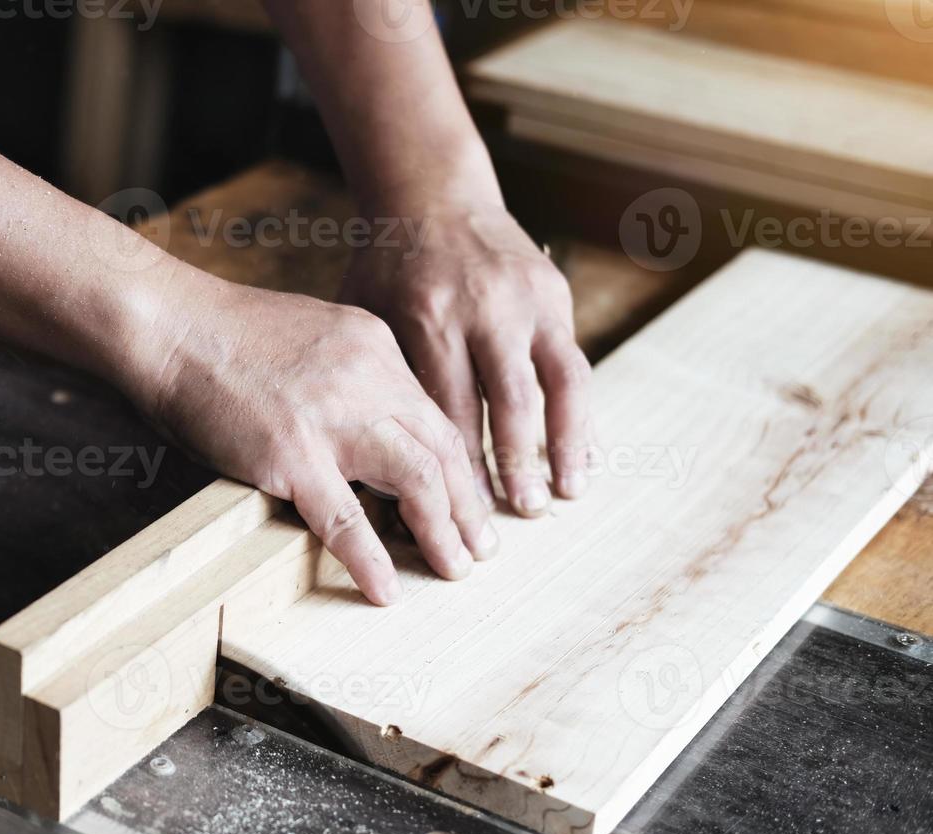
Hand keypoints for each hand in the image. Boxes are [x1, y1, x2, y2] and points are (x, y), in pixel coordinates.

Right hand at [128, 266, 499, 605]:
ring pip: (417, 479)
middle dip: (468, 504)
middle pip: (442, 449)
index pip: (433, 414)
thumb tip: (364, 422)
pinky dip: (371, 560)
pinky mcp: (293, 455)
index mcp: (374, 346)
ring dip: (443, 532)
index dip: (457, 465)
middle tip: (481, 547)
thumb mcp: (310, 334)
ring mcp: (334, 418)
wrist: (170, 323)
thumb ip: (345, 373)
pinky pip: (345, 519)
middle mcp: (369, 378)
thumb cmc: (221, 332)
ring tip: (454, 570)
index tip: (468, 500)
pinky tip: (384, 591)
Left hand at [339, 197, 592, 517]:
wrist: (433, 196)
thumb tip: (375, 468)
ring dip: (561, 446)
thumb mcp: (365, 316)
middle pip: (502, 403)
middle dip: (510, 466)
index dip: (454, 466)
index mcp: (426, 316)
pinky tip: (584, 456)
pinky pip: (573, 365)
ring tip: (562, 495)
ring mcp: (525, 301)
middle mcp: (482, 309)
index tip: (454, 515)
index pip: (446, 408)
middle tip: (513, 519)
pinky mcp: (554, 296)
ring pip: (554, 385)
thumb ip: (380, 380)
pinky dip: (582, 415)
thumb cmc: (386, 272)